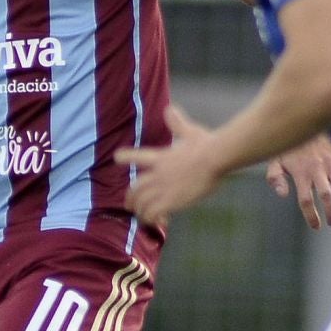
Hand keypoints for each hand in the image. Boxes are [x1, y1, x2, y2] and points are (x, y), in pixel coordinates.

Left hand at [119, 105, 224, 224]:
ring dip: (141, 212)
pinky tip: (159, 222)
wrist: (214, 157)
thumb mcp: (189, 130)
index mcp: (160, 157)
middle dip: (130, 199)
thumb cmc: (205, 143)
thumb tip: (170, 109)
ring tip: (143, 217)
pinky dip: (153, 219)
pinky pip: (154, 214)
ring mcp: (163, 188)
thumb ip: (177, 123)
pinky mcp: (172, 201)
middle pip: (135, 189)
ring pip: (141, 204)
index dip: (124, 157)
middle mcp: (157, 174)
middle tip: (129, 205)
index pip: (135, 157)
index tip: (117, 158)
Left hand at [266, 135, 330, 229]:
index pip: (306, 201)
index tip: (316, 226)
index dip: (312, 216)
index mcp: (301, 173)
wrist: (305, 117)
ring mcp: (330, 162)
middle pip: (327, 197)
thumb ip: (275, 177)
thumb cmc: (289, 142)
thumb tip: (282, 194)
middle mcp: (317, 169)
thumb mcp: (275, 157)